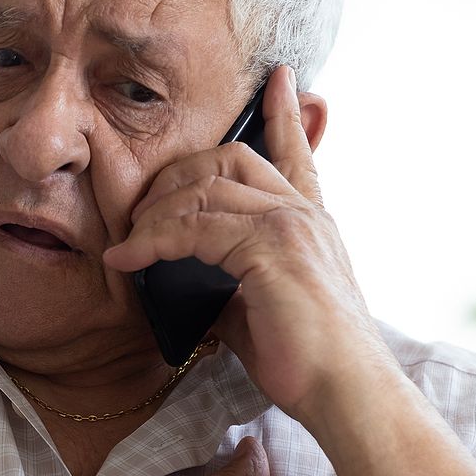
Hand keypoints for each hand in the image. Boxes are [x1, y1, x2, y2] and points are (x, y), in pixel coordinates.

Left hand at [101, 65, 397, 420]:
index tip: (279, 79)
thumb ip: (230, 285)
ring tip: (127, 244)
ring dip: (155, 213)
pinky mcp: (271, 249)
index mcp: (310, 223)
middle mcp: (304, 214)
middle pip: (230, 157)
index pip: (296, 153)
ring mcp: (290, 226)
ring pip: (205, 187)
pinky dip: (154, 240)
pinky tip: (130, 259)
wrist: (348, 395)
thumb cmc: (309, 365)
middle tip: (140, 209)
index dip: (285, 114)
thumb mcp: (260, 313)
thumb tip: (189, 284)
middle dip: (176, 174)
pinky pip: (194, 227)